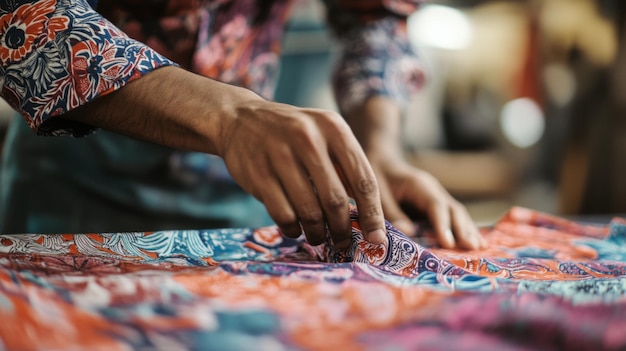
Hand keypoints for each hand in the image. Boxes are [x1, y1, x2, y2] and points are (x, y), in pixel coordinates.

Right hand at [218, 99, 386, 248]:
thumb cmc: (293, 134)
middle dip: (343, 230)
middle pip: (336, 201)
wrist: (240, 119)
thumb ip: (347, 167)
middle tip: (343, 243)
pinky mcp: (258, 173)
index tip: (377, 240)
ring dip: (317, 233)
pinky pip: (284, 215)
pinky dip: (293, 229)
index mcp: (334, 129)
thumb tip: (370, 216)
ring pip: (309, 212)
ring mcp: (280, 155)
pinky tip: (295, 228)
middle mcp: (309, 138)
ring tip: (318, 236)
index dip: (372, 215)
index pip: (363, 180)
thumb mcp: (324, 135)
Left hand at [342, 95, 483, 249]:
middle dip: (463, 229)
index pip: (436, 206)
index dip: (443, 225)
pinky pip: (451, 217)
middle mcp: (434, 190)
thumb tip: (409, 233)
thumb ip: (391, 212)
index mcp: (420, 185)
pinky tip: (473, 241)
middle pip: (453, 210)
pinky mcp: (435, 205)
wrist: (381, 160)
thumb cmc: (377, 175)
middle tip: (472, 248)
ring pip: (457, 214)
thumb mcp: (377, 193)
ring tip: (479, 248)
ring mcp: (437, 197)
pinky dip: (462, 229)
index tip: (449, 243)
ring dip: (468, 230)